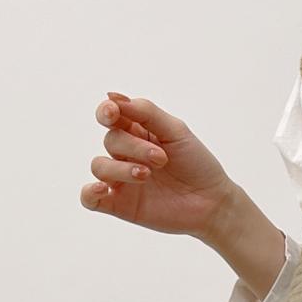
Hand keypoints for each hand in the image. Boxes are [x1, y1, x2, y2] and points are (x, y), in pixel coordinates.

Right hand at [81, 93, 234, 237]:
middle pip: (111, 140)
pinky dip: (89, 193)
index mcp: (137, 131)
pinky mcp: (120, 205)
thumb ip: (146, 112)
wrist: (212, 202)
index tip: (113, 113)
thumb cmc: (197, 164)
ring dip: (120, 169)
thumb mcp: (175, 130)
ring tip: (147, 175)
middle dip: (134, 147)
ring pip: (99, 166)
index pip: (111, 116)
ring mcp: (121, 180)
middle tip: (162, 160)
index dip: (107, 112)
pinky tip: (102, 190)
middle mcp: (126, 154)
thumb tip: (112, 96)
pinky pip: (89, 199)